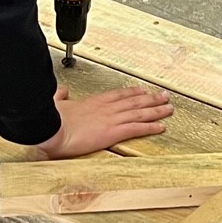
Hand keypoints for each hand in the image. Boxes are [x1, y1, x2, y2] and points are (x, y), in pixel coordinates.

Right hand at [37, 85, 173, 159]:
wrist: (52, 129)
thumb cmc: (53, 120)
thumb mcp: (56, 104)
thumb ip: (61, 96)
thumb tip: (62, 91)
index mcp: (93, 102)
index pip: (118, 95)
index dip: (132, 93)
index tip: (142, 90)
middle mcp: (106, 108)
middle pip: (134, 102)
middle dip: (151, 99)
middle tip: (164, 96)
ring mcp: (111, 119)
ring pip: (140, 113)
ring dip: (156, 110)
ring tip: (168, 108)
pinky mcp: (113, 132)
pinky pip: (137, 128)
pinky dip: (150, 127)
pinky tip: (161, 126)